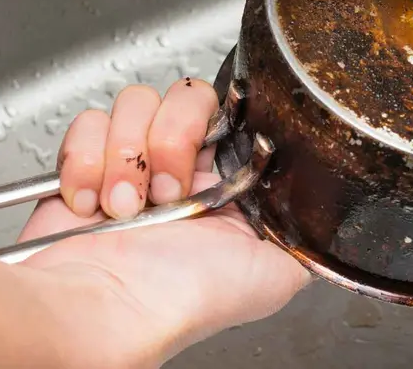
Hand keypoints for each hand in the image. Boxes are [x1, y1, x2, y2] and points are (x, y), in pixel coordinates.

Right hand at [13, 79, 308, 366]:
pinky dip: (86, 161)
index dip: (224, 119)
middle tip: (168, 190)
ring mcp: (133, 163)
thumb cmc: (188, 300)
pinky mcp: (85, 165)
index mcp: (228, 183)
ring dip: (128, 155)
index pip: (234, 114)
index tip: (212, 145)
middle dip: (174, 138)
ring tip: (126, 207)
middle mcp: (183, 167)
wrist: (111, 314)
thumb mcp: (279, 272)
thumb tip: (327, 210)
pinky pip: (88, 123)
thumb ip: (308, 231)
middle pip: (187, 97)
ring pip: (137, 103)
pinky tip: (92, 204)